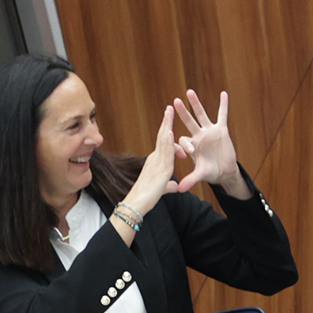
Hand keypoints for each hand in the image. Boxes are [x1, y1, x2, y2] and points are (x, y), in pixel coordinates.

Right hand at [117, 104, 180, 226]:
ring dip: (167, 125)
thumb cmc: (146, 198)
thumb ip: (169, 186)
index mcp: (155, 162)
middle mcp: (155, 159)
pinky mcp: (161, 169)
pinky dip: (168, 141)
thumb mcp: (162, 190)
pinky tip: (170, 131)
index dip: (170, 136)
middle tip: (169, 108)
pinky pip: (165, 153)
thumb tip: (175, 187)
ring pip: (163, 140)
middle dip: (166, 122)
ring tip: (170, 111)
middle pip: (162, 136)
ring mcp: (157, 162)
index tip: (174, 131)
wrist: (137, 204)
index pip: (164, 145)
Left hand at [170, 90, 244, 197]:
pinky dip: (223, 105)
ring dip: (196, 104)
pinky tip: (223, 94)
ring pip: (201, 115)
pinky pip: (222, 115)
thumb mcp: (200, 174)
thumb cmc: (210, 172)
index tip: (190, 153)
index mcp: (191, 146)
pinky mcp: (221, 130)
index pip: (184, 140)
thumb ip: (191, 179)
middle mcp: (198, 136)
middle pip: (188, 121)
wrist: (223, 171)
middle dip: (181, 113)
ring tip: (189, 92)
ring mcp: (209, 132)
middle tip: (174, 102)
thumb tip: (180, 189)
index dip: (185, 145)